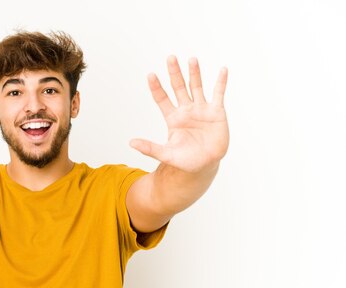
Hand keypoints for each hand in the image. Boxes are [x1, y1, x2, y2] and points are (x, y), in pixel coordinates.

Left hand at [130, 56, 228, 172]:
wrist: (205, 165)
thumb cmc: (185, 160)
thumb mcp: (166, 154)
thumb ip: (149, 148)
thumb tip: (130, 143)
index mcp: (172, 118)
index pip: (162, 99)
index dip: (156, 87)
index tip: (150, 75)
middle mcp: (186, 110)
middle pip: (179, 87)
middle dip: (174, 73)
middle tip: (170, 57)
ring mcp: (201, 109)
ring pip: (197, 87)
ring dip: (195, 73)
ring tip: (191, 59)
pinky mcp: (217, 112)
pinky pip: (218, 94)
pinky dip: (221, 82)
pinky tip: (222, 70)